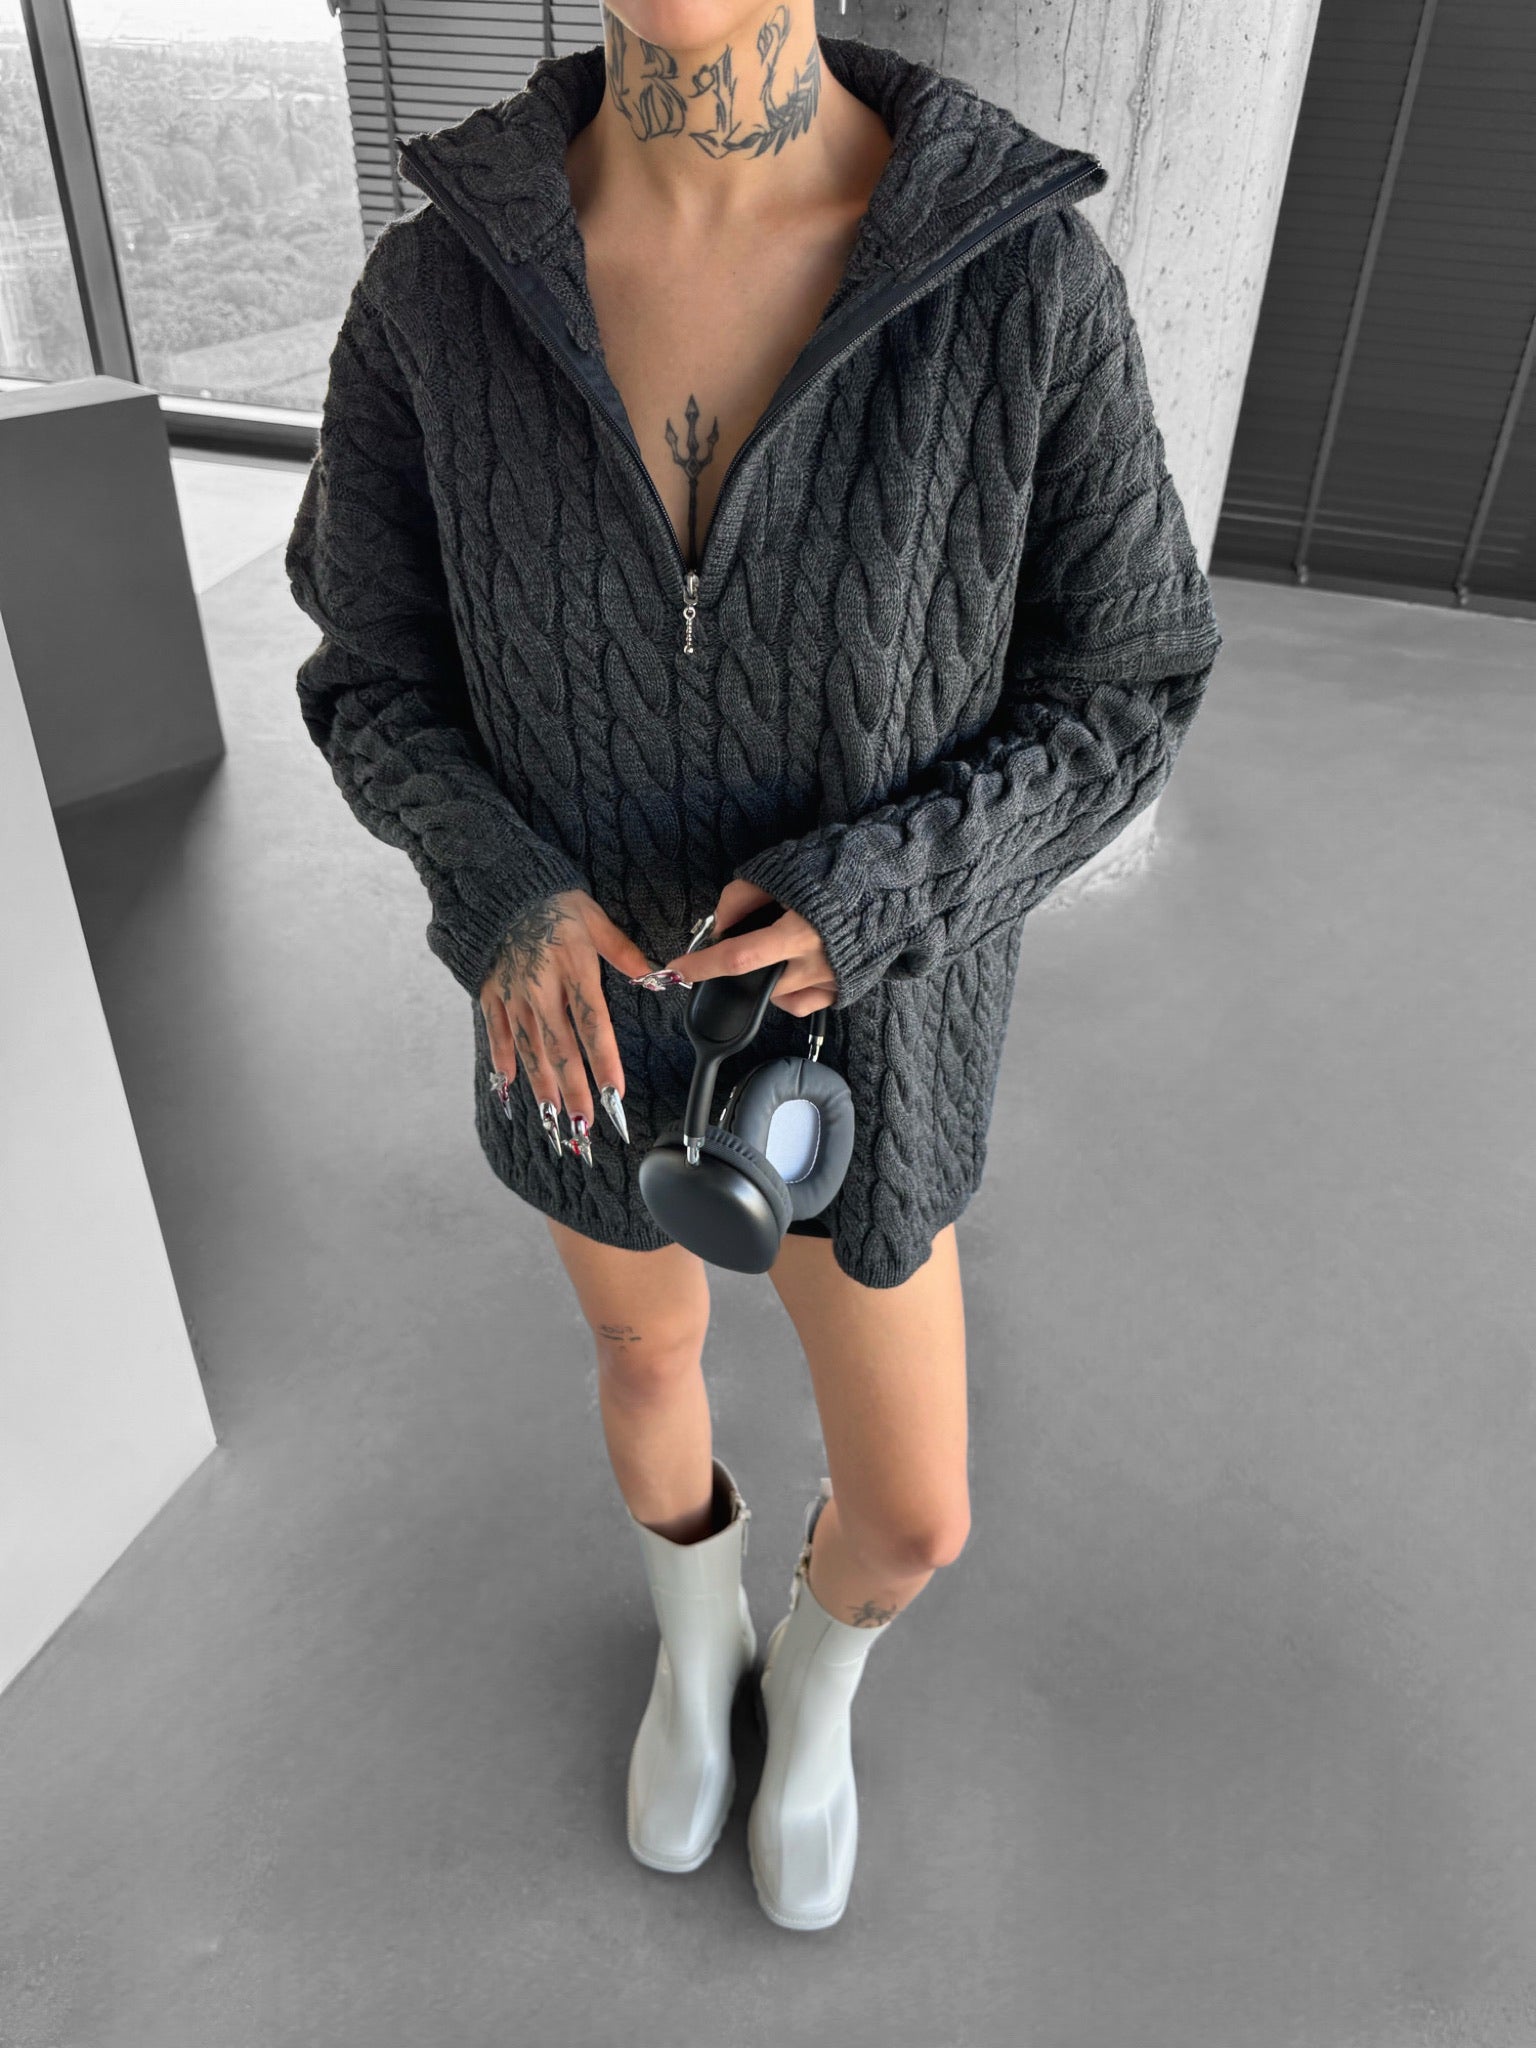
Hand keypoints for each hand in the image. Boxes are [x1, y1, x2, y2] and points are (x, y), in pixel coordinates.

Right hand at [479, 888, 657, 1154]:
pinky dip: (502, 1060)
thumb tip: (656, 977)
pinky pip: (496, 1033)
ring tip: (552, 1118)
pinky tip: (509, 1086)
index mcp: (574, 972)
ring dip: (542, 1086)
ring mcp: (513, 995)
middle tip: (584, 1125)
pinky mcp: (490, 993)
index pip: (593, 1026)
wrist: (499, 885)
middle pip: (561, 1049)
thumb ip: (624, 953)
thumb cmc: (554, 901)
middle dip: (574, 1090)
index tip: (615, 1094)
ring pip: (530, 1049)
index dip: (604, 1062)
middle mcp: (542, 990)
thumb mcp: (596, 920)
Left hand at [659, 879, 838, 1016]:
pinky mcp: (847, 989)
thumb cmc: (841, 867)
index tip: (677, 970)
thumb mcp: (785, 868)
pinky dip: (790, 993)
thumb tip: (721, 924)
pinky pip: (806, 1004)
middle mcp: (817, 963)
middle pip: (758, 983)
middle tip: (744, 944)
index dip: (703, 966)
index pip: (739, 957)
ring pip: (781, 997)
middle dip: (739, 970)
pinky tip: (793, 969)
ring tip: (777, 949)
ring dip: (767, 978)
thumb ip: (744, 895)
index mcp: (800, 930)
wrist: (898, 879)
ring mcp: (834, 981)